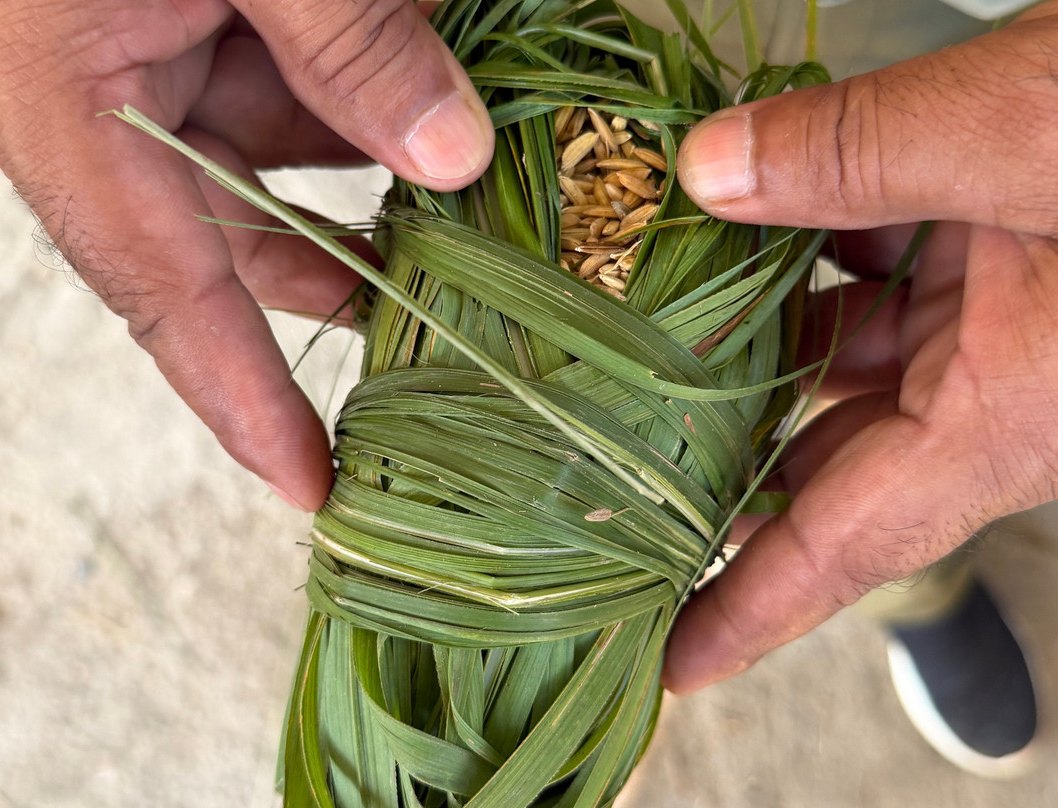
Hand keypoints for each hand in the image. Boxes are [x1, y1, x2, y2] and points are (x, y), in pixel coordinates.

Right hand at [0, 0, 493, 509]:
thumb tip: (454, 156)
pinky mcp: (179, 24)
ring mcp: (140, 65)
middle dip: (340, 283)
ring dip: (360, 188)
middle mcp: (98, 108)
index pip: (167, 298)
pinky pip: (272, 97)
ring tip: (458, 216)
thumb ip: (348, 44)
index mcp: (70, 108)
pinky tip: (424, 106)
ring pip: (262, 171)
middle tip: (440, 330)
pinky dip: (348, 108)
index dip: (243, 402)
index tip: (311, 485)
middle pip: (227, 246)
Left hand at [663, 4, 1057, 691]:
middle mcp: (1002, 391)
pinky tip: (750, 225)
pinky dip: (810, 265)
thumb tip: (708, 171)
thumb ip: (855, 156)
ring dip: (754, 342)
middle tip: (612, 456)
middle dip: (721, 454)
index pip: (847, 545)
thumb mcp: (1024, 128)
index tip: (671, 658)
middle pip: (825, 457)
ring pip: (844, 367)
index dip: (749, 608)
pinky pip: (879, 293)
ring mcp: (1002, 330)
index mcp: (1013, 411)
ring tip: (651, 320)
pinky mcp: (1004, 265)